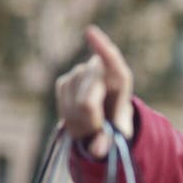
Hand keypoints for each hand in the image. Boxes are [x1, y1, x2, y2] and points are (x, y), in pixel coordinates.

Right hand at [56, 26, 133, 157]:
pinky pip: (63, 105)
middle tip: (99, 128)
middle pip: (87, 102)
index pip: (111, 60)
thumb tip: (97, 151)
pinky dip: (70, 118)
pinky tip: (78, 115)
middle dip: (91, 122)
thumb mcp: (120, 131)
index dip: (101, 47)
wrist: (103, 115)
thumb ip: (111, 141)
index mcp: (119, 77)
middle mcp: (99, 70)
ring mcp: (79, 74)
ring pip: (73, 107)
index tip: (90, 31)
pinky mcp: (63, 81)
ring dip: (81, 121)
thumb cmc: (116, 119)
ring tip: (92, 120)